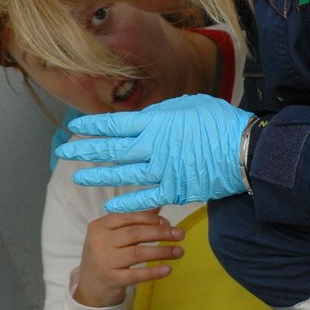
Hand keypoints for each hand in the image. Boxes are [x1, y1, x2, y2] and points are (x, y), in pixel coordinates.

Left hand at [56, 95, 253, 212]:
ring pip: (123, 174)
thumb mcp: (190, 105)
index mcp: (155, 123)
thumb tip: (148, 117)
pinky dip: (127, 202)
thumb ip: (164, 113)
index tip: (77, 128)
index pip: (116, 125)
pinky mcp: (175, 190)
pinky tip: (110, 205)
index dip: (94, 127)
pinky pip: (145, 198)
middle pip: (112, 150)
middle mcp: (153, 147)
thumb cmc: (220, 122)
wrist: (244, 150)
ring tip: (79, 177)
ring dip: (99, 177)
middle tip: (65, 152)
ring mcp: (162, 170)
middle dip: (87, 151)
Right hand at [73, 211, 183, 307]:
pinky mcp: (111, 279)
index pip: (128, 217)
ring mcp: (104, 261)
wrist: (90, 287)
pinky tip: (168, 269)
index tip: (168, 223)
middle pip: (135, 233)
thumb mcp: (113, 236)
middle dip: (161, 233)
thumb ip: (133, 221)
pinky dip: (154, 272)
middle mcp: (99, 242)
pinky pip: (136, 274)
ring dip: (162, 251)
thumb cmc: (105, 256)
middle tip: (180, 234)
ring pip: (137, 253)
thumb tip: (158, 205)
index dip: (150, 219)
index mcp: (99, 226)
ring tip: (179, 251)